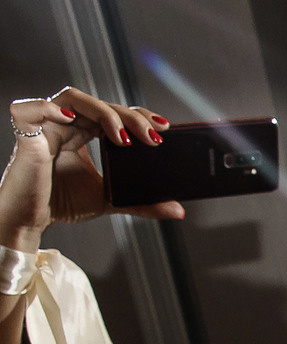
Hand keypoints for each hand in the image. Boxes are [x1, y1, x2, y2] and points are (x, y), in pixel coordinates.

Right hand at [4, 87, 178, 240]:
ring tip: (122, 137)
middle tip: (153, 137)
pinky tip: (72, 121)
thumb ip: (141, 202)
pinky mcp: (26, 136)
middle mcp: (64, 123)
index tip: (163, 129)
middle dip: (130, 117)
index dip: (136, 115)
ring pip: (72, 98)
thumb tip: (178, 209)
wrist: (30, 219)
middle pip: (99, 104)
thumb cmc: (62, 203)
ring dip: (102, 112)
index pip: (112, 112)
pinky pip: (29, 109)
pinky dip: (48, 108)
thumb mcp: (109, 200)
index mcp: (81, 132)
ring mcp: (44, 126)